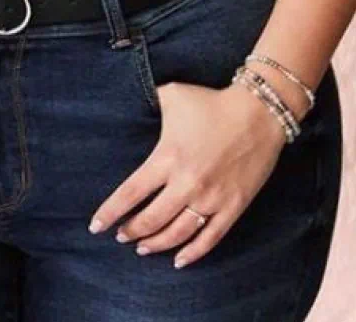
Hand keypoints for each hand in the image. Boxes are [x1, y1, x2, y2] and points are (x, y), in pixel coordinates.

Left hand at [90, 80, 286, 267]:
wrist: (259, 113)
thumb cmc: (211, 102)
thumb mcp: (171, 95)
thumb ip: (146, 101)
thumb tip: (125, 97)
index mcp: (167, 158)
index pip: (130, 193)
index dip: (110, 212)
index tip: (96, 226)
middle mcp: (187, 183)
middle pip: (151, 219)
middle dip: (131, 231)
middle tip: (120, 236)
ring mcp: (212, 198)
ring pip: (178, 233)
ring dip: (157, 244)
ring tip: (142, 248)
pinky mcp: (234, 207)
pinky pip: (211, 238)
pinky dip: (193, 252)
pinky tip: (178, 260)